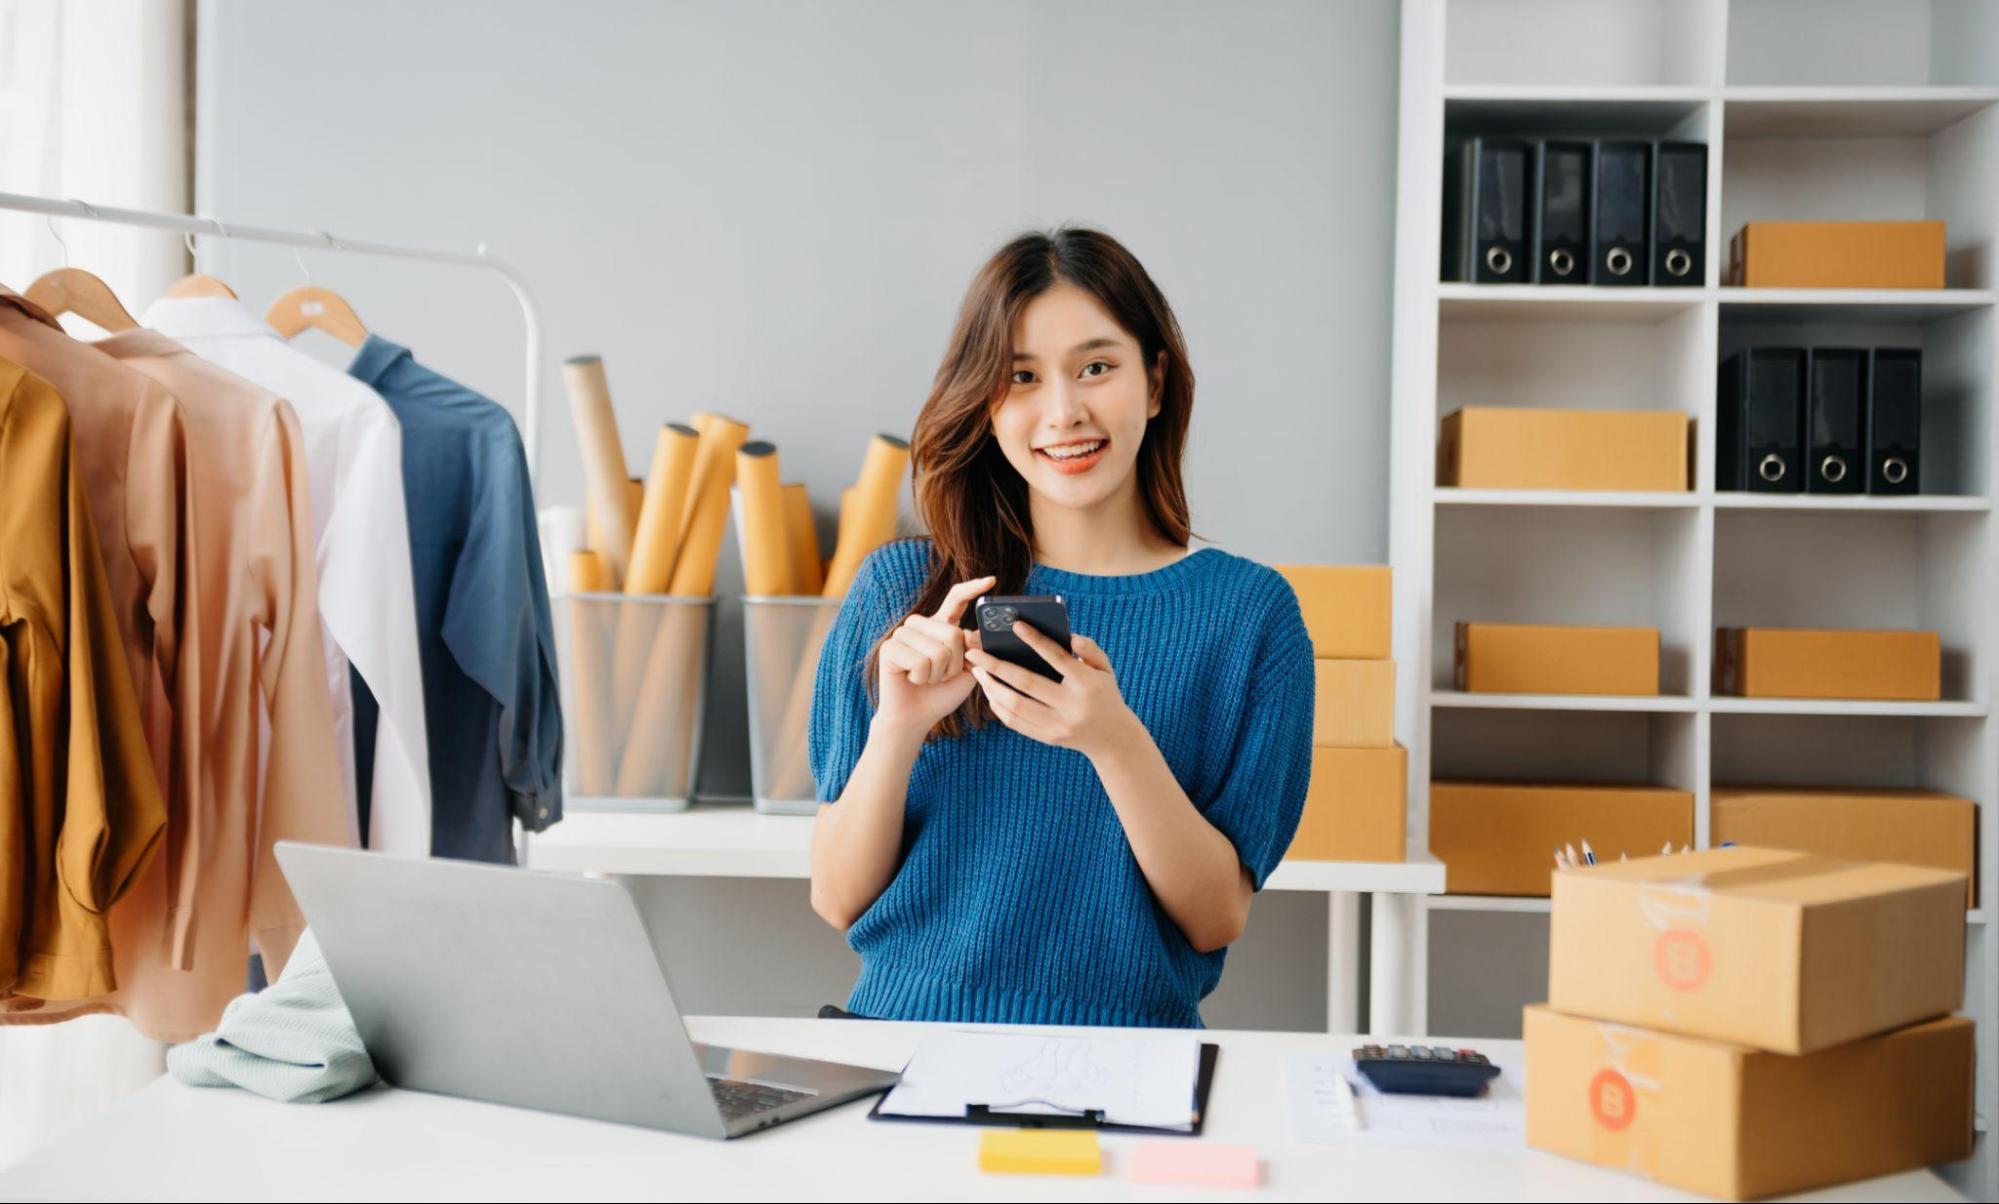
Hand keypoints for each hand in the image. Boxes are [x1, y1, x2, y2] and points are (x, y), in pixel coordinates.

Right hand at [874, 575, 992, 738]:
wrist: (916, 717)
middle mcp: (920, 625)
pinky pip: (921, 662)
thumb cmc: (942, 694)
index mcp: (940, 626)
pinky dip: (923, 678)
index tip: (992, 580)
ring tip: (926, 678)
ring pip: (938, 650)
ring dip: (938, 674)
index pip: (956, 600)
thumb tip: (971, 633)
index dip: (973, 589)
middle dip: (954, 664)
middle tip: (941, 675)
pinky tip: (912, 680)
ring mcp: (902, 634)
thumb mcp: (968, 671)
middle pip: (952, 634)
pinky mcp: (889, 648)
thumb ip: (974, 649)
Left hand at [965, 623, 1136, 759]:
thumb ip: (1090, 650)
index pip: (1057, 657)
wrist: (1112, 738)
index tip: (1015, 625)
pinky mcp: (1048, 738)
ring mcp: (1058, 725)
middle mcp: (1071, 706)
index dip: (1035, 640)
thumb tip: (1071, 637)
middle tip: (975, 652)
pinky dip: (998, 706)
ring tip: (978, 671)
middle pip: (1026, 683)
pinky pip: (1015, 722)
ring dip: (991, 687)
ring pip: (1015, 705)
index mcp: (1087, 684)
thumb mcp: (1106, 669)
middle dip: (996, 666)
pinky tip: (990, 691)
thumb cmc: (1104, 694)